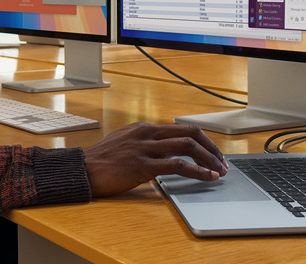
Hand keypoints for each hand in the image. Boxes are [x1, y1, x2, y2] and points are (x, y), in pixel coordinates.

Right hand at [83, 122, 227, 197]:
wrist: (83, 170)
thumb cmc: (102, 160)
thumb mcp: (126, 143)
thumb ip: (146, 144)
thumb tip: (166, 152)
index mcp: (145, 127)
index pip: (182, 128)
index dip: (203, 141)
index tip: (213, 153)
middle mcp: (147, 133)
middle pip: (190, 133)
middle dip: (211, 148)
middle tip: (222, 162)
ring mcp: (145, 148)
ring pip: (187, 146)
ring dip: (209, 159)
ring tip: (219, 171)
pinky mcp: (142, 165)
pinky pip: (177, 165)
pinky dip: (197, 171)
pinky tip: (206, 177)